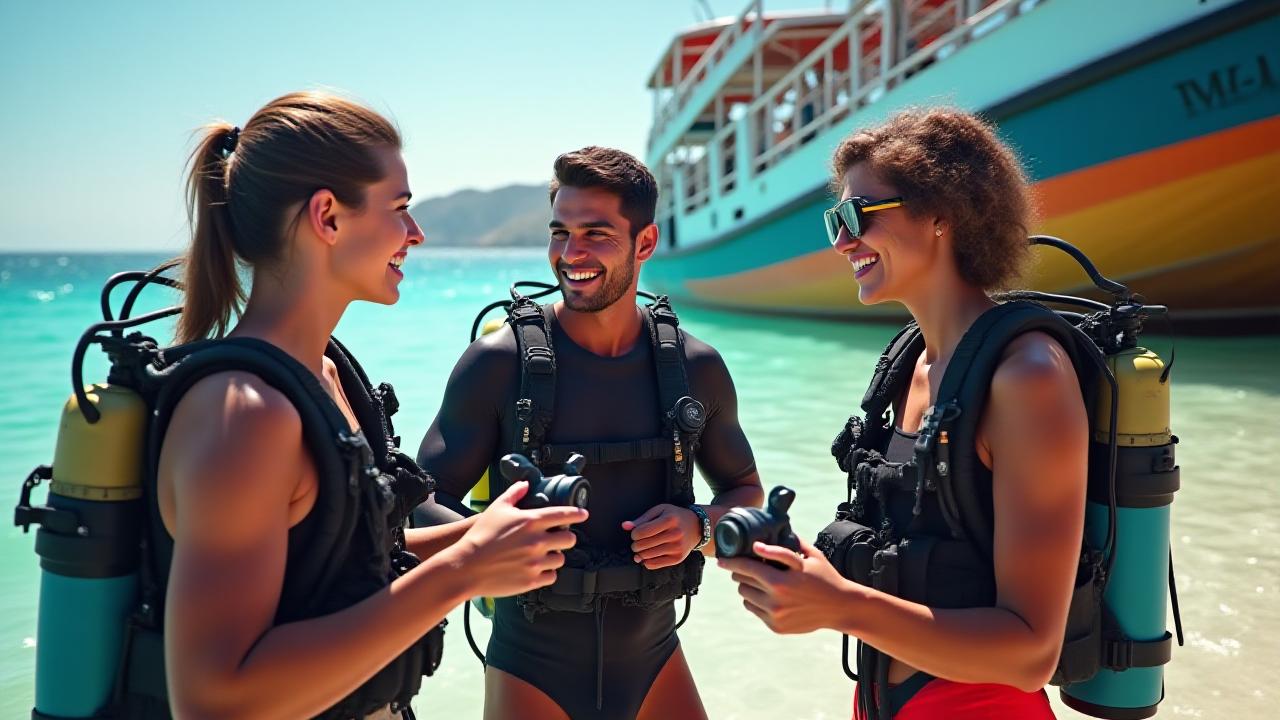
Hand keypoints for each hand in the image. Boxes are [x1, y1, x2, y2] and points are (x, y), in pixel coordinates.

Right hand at [447, 481, 587, 598]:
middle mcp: (537, 542)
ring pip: (561, 559)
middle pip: (569, 539)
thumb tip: (525, 484)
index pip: (563, 515)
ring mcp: (536, 562)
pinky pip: (551, 576)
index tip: (583, 514)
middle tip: (559, 537)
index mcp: (531, 521)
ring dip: (555, 555)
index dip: (577, 514)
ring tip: (544, 554)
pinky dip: (547, 573)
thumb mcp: (497, 508)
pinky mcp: (531, 580)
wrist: (466, 566)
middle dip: (566, 537)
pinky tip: (538, 568)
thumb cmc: (480, 536)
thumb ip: (514, 494)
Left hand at [622, 503, 700, 569]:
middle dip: (635, 544)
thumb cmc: (675, 517)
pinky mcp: (677, 558)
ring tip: (641, 549)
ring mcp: (677, 548)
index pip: (642, 531)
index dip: (634, 534)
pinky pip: (655, 564)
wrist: (696, 527)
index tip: (635, 533)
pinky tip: (646, 556)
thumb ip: (642, 519)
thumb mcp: (660, 511)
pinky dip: (646, 562)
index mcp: (669, 520)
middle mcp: (675, 534)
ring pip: (648, 555)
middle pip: (644, 545)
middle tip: (637, 542)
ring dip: (640, 553)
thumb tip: (625, 526)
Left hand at [717, 536, 854, 634]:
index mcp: (780, 581)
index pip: (745, 567)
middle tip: (748, 567)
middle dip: (741, 572)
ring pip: (745, 596)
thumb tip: (759, 543)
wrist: (840, 608)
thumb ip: (784, 548)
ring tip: (761, 581)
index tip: (722, 559)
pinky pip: (753, 609)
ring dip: (748, 586)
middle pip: (742, 582)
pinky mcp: (775, 627)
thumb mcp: (809, 557)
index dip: (731, 562)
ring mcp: (774, 616)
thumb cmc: (825, 577)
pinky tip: (768, 594)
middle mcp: (774, 600)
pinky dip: (756, 600)